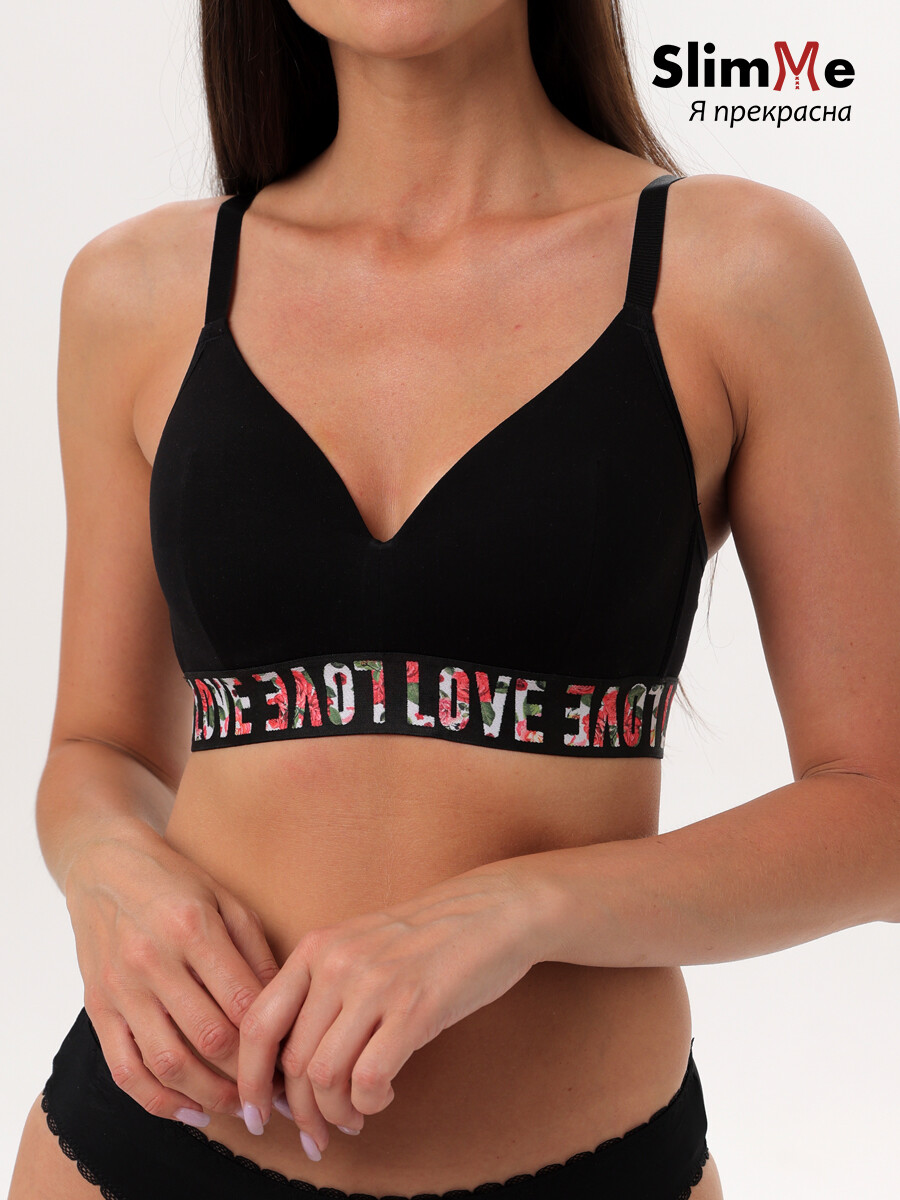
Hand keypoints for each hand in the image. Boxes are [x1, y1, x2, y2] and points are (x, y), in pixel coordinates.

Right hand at [66, 825, 285, 1126]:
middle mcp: (153, 960)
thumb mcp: (227, 901)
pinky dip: (159, 1102)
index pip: (242, 1001)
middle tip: (278, 1093)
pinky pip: (125, 1071)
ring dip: (210, 1096)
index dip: (273, 1039)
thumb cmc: (176, 882)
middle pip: (209, 1039)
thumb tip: (287, 1009)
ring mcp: (121, 988)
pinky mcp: (97, 1008)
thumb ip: (256, 954)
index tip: (297, 1060)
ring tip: (242, 1108)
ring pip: (168, 1063)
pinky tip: (191, 1112)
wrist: (103, 866)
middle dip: (249, 1075)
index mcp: (193, 927)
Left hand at [236, 863, 546, 1155]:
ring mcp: (375, 984)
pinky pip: (369, 1079)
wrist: (493, 910)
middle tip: (317, 1135)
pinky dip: (369, 1103)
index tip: (255, 1113)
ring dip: (336, 1114)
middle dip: (300, 1113)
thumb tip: (289, 1065)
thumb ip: (322, 989)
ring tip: (355, 1116)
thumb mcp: (360, 946)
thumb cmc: (428, 937)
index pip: (258, 1022)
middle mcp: (337, 963)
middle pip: (292, 1061)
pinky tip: (384, 1096)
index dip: (250, 1077)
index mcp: (316, 947)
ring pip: (325, 1076)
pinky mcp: (415, 1008)